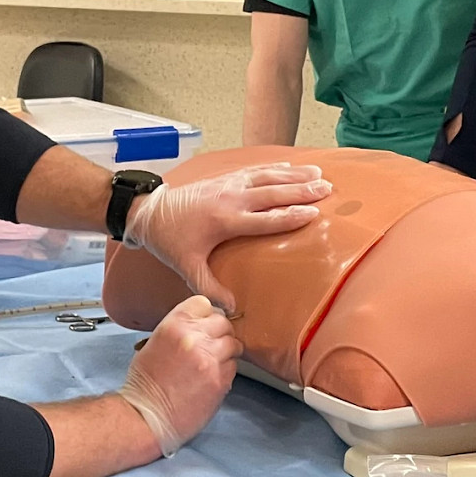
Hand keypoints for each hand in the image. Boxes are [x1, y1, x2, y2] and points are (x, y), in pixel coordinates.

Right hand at [118, 295, 241, 455]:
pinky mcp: (220, 380)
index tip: (205, 323)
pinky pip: (234, 367)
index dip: (206, 314)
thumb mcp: (155, 342)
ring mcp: (210, 359)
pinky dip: (226, 370)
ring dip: (226, 352)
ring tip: (212, 363)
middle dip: (219, 333)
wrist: (146, 416)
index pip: (204, 304)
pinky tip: (210, 378)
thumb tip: (202, 325)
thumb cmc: (145, 383)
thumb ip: (181, 329)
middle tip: (211, 345)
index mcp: (174, 325)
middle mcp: (194, 338)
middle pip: (223, 322)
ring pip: (233, 344)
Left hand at [124, 163, 330, 312]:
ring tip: (318, 174)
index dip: (290, 216)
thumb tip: (232, 308)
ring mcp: (228, 185)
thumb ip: (209, 288)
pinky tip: (291, 168)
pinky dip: (275, 168)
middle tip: (327, 189)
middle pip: (272, 194)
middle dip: (301, 191)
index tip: (313, 214)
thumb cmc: (169, 240)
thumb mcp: (187, 267)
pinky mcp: (224, 178)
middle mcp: (230, 199)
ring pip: (267, 177)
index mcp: (225, 221)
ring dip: (293, 176)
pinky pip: (255, 170)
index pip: (265, 219)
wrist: (149, 211)